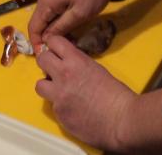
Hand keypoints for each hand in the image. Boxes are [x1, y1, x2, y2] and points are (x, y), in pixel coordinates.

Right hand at [28, 0, 116, 45]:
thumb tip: (46, 40)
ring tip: (65, 41)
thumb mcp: (79, 15)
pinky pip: (52, 9)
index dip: (37, 43)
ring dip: (52, 29)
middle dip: (44, 37)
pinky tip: (69, 27)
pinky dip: (56, 20)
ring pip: (46, 16)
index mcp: (46, 2)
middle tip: (58, 49)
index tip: (45, 55)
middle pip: (38, 22)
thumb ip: (60, 28)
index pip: (33, 27)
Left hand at [35, 36, 136, 151]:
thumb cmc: (116, 94)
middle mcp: (63, 75)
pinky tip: (73, 109)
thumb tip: (69, 65)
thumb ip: (79, 65)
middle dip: (47, 63)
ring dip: (47, 86)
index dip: (54, 45)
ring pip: (39, 85)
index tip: (56, 49)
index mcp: (76, 61)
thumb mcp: (97, 69)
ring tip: (59, 91)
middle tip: (54, 69)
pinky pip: (52, 106)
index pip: (54, 41)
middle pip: (41, 60)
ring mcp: (59, 96)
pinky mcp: (59, 114)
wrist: (121, 120)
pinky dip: (60, 106)